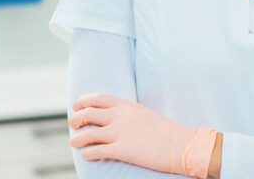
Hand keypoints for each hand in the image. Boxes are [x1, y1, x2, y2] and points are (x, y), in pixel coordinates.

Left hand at [68, 93, 216, 177]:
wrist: (180, 143)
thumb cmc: (166, 131)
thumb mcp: (144, 114)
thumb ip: (128, 114)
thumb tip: (116, 119)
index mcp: (127, 106)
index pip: (98, 98)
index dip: (84, 101)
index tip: (77, 105)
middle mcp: (120, 116)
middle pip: (88, 113)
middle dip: (76, 118)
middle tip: (73, 123)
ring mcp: (120, 133)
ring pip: (87, 134)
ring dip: (77, 139)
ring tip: (73, 143)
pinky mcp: (121, 150)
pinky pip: (96, 151)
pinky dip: (87, 153)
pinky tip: (87, 155)